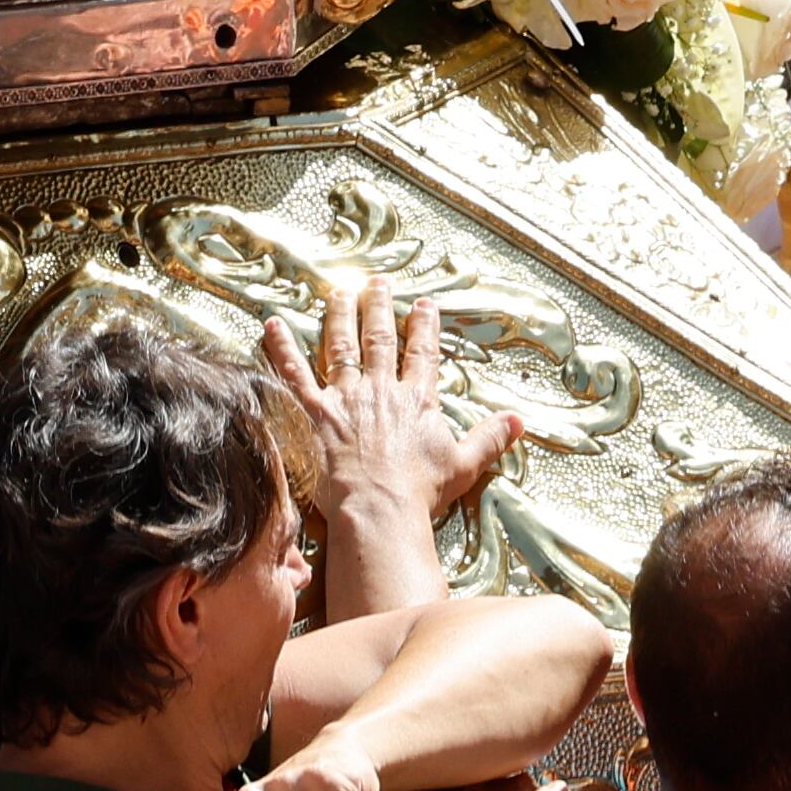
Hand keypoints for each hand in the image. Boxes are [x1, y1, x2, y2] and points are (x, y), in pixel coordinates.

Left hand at [266, 275, 514, 534]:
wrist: (379, 508)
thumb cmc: (420, 491)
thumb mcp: (465, 464)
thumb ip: (491, 438)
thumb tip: (519, 422)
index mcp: (416, 399)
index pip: (422, 353)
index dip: (424, 327)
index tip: (424, 305)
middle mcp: (380, 389)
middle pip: (380, 340)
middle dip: (378, 308)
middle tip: (375, 283)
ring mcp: (345, 398)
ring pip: (341, 347)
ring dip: (339, 316)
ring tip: (338, 293)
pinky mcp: (313, 413)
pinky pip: (292, 374)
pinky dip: (280, 348)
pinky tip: (271, 324)